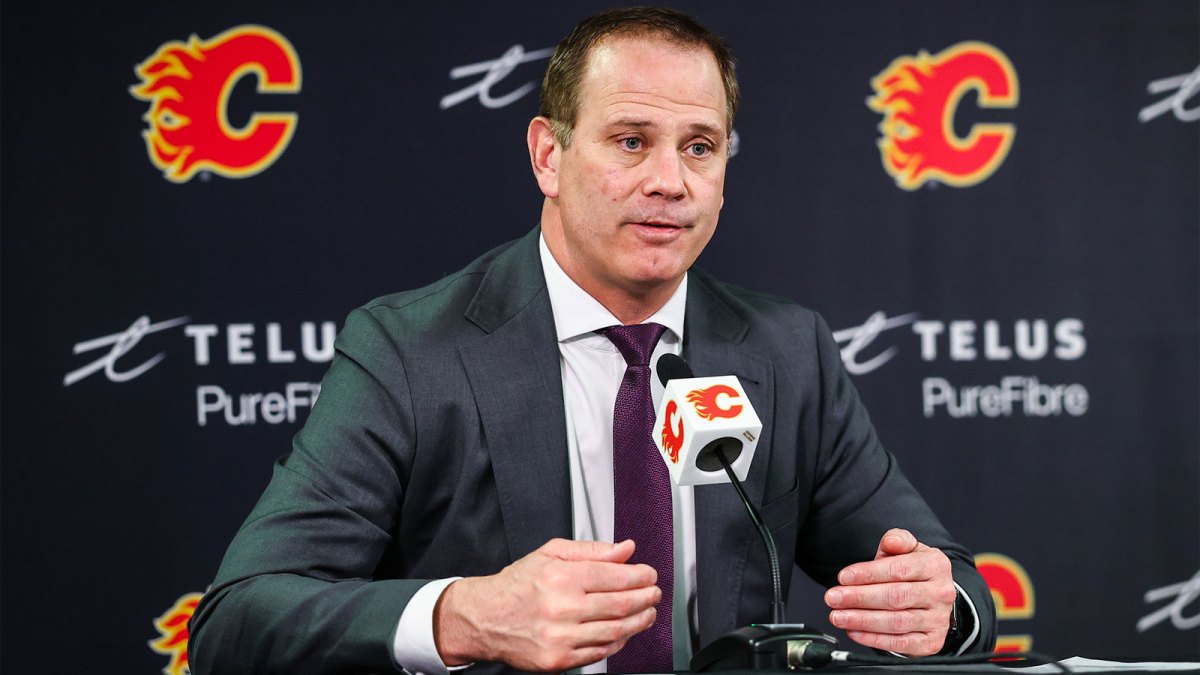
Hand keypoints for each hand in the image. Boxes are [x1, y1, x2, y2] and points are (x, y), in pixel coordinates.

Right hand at [433, 538, 660, 671]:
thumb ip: (592, 550)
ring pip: (615, 631)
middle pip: (621, 604)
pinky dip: (618, 642)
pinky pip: (600, 652)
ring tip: (647, 613)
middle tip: (654, 593)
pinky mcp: (559, 660)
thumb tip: (625, 549)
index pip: (615, 576)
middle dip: (646, 598)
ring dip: (639, 622)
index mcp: (562, 578)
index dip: (640, 576)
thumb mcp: (551, 554)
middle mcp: (562, 608)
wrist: (486, 618)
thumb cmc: (518, 585)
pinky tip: (625, 631)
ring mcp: (561, 637)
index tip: (649, 575)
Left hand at [824, 528, 956, 655]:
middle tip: (833, 598)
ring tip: (839, 616)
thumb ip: (896, 540)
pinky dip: (874, 639)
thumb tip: (892, 541)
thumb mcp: (906, 549)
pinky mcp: (931, 642)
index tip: (843, 577)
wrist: (932, 597)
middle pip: (896, 596)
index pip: (899, 570)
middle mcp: (940, 593)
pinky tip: (855, 632)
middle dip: (860, 598)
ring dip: (862, 620)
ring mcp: (938, 620)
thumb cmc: (913, 571)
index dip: (868, 574)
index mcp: (935, 565)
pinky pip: (900, 643)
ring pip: (897, 622)